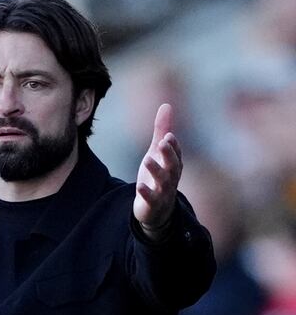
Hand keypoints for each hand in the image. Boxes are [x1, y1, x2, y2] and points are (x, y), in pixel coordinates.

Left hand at [134, 103, 182, 239]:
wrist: (156, 209)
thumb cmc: (157, 176)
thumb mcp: (157, 152)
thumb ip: (161, 130)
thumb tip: (166, 104)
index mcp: (173, 164)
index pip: (176, 153)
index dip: (173, 145)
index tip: (168, 135)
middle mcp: (171, 178)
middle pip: (173, 165)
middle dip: (169, 154)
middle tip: (162, 142)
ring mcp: (163, 192)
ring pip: (163, 181)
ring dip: (156, 170)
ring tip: (147, 159)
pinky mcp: (152, 205)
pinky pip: (151, 199)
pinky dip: (146, 193)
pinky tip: (139, 186)